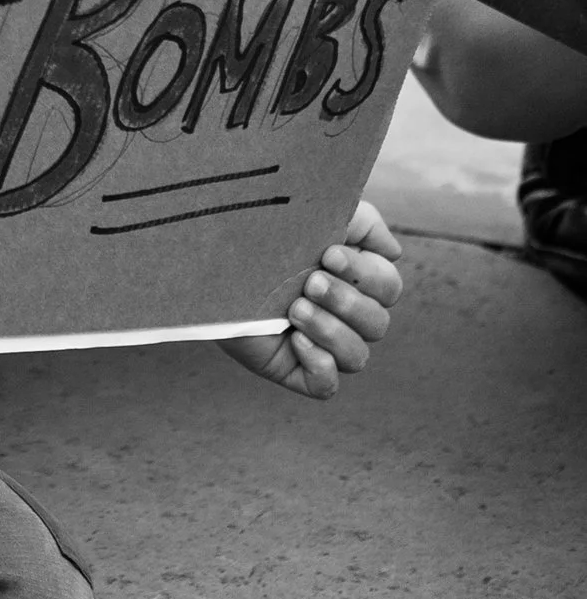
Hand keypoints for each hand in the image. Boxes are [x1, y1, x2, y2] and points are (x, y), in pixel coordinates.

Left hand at [221, 200, 400, 397]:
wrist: (205, 250)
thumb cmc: (262, 227)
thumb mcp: (313, 212)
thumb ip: (360, 221)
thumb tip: (393, 250)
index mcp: (352, 278)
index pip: (387, 286)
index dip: (367, 274)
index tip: (328, 252)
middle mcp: (342, 315)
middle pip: (377, 324)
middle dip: (346, 302)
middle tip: (309, 281)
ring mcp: (319, 343)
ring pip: (357, 357)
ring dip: (331, 330)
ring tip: (295, 309)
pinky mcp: (292, 367)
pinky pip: (326, 386)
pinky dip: (321, 367)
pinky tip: (298, 341)